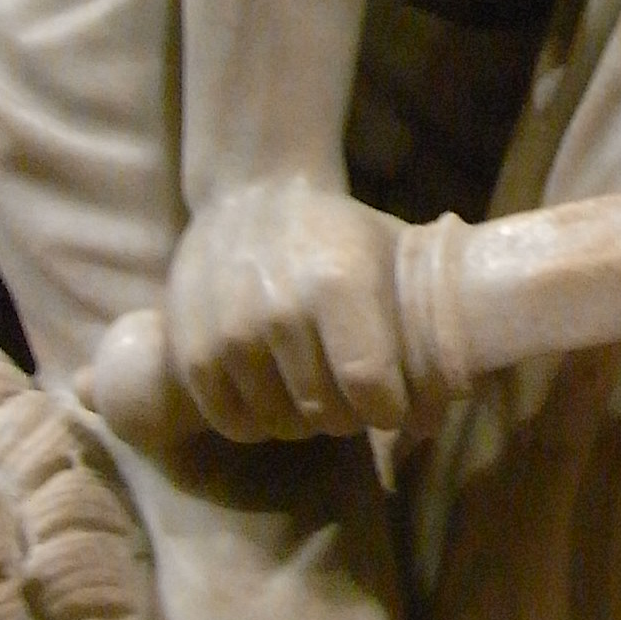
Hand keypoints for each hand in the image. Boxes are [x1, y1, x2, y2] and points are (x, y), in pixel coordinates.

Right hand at [164, 179, 406, 441]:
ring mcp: (229, 333)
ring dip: (305, 420)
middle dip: (351, 416)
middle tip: (353, 394)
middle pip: (327, 413)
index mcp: (340, 286)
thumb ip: (424, 335)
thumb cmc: (341, 236)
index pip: (371, 388)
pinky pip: (232, 421)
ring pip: (281, 424)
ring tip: (314, 387)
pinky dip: (258, 421)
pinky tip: (274, 394)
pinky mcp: (189, 350)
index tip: (392, 401)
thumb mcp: (394, 260)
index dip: (389, 409)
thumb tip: (431, 423)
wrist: (252, 195)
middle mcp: (280, 311)